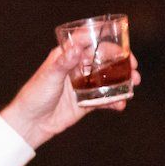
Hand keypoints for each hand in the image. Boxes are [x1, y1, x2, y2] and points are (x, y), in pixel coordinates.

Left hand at [0, 44, 140, 148]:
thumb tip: (76, 48)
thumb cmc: (33, 96)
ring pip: (108, 79)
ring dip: (123, 80)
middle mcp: (77, 68)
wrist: (29, 123)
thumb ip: (63, 63)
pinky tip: (121, 104)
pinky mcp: (85, 102)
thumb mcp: (48, 77)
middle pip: (104, 60)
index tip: (122, 44)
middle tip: (134, 66)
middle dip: (121, 61)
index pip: (89, 43)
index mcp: (66, 57)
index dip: (106, 42)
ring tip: (134, 83)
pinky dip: (114, 101)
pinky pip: (104, 99)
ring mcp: (83, 85)